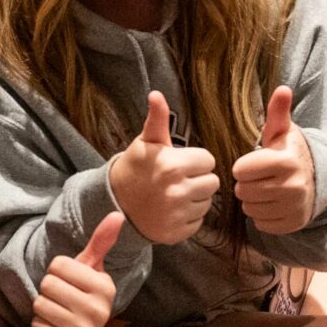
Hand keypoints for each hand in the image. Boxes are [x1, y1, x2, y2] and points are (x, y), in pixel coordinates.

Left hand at [32, 214, 121, 326]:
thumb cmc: (77, 298)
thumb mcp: (88, 270)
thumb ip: (99, 244)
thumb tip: (117, 214)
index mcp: (105, 286)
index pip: (59, 264)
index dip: (57, 272)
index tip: (69, 284)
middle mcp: (100, 309)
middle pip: (48, 284)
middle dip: (48, 291)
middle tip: (61, 301)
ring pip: (41, 304)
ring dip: (43, 309)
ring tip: (57, 315)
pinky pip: (38, 325)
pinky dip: (40, 326)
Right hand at [109, 92, 220, 245]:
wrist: (114, 202)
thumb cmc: (135, 167)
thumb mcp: (146, 142)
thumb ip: (158, 119)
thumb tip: (156, 94)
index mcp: (173, 165)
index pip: (208, 160)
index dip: (196, 160)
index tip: (180, 163)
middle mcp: (177, 191)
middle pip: (212, 182)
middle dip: (198, 179)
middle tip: (178, 179)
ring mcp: (177, 214)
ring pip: (207, 202)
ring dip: (195, 198)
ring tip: (174, 194)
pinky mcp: (176, 233)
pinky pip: (198, 222)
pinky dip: (188, 217)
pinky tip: (172, 210)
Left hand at [230, 88, 316, 235]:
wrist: (317, 179)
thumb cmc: (289, 152)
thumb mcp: (282, 131)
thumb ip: (277, 112)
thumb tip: (282, 89)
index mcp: (286, 161)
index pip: (240, 170)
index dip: (243, 167)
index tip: (254, 163)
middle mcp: (293, 186)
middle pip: (243, 191)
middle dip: (247, 184)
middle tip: (259, 178)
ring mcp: (294, 207)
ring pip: (249, 209)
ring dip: (253, 200)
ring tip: (266, 189)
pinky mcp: (293, 224)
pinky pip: (260, 224)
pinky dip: (262, 215)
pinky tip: (273, 203)